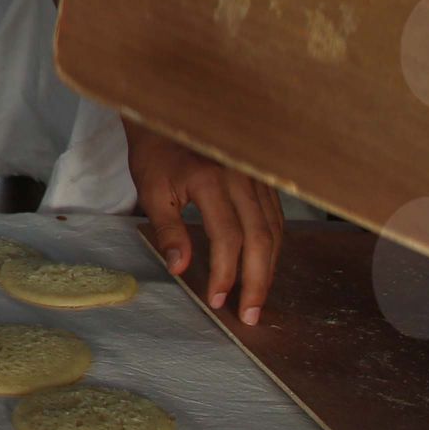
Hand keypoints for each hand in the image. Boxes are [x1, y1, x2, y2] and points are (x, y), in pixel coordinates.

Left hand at [126, 119, 283, 322]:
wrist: (168, 115)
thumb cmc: (156, 153)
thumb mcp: (153, 191)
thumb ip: (169, 231)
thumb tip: (180, 269)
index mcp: (210, 179)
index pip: (228, 238)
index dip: (226, 274)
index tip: (218, 300)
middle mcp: (241, 176)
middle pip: (260, 238)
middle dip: (257, 281)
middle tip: (250, 314)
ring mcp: (256, 175)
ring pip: (274, 229)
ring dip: (268, 267)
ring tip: (257, 297)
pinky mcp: (262, 177)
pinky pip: (275, 216)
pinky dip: (272, 245)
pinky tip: (264, 265)